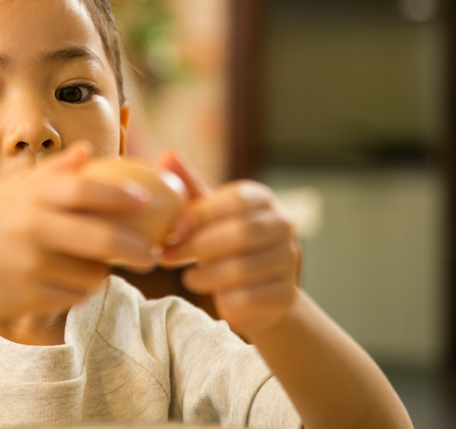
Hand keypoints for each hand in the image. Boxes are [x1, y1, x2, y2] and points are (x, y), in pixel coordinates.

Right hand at [0, 143, 156, 321]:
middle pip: (102, 238)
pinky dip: (80, 291)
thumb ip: (49, 175)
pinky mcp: (28, 298)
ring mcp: (30, 266)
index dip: (121, 195)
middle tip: (151, 251)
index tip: (146, 201)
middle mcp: (32, 229)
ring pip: (92, 273)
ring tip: (99, 266)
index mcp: (28, 196)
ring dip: (103, 272)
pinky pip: (73, 296)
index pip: (86, 190)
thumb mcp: (5, 191)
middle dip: (136, 248)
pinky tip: (71, 281)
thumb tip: (87, 153)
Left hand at [157, 152, 301, 337]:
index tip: (173, 230)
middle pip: (242, 233)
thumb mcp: (208, 216)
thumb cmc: (225, 247)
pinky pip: (251, 297)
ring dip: (207, 275)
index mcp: (263, 200)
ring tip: (188, 278)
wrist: (258, 296)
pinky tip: (215, 296)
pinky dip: (226, 298)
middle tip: (168, 256)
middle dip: (199, 246)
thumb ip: (189, 189)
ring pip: (245, 267)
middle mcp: (284, 225)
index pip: (236, 199)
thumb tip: (166, 157)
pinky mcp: (287, 296)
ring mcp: (289, 261)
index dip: (201, 214)